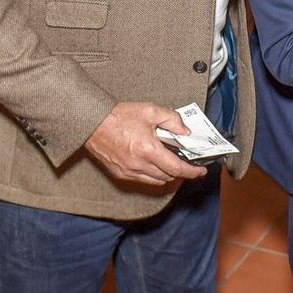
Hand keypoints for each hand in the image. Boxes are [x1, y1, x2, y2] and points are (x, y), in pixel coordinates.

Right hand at [82, 101, 207, 185]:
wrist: (92, 122)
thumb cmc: (118, 116)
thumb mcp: (150, 111)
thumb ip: (172, 120)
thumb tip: (185, 131)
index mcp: (148, 150)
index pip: (177, 168)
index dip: (192, 172)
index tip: (200, 171)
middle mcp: (139, 165)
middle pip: (168, 176)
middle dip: (180, 171)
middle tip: (186, 162)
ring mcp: (129, 171)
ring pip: (156, 180)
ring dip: (167, 174)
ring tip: (170, 162)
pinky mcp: (120, 173)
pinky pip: (143, 180)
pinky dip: (152, 175)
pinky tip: (154, 163)